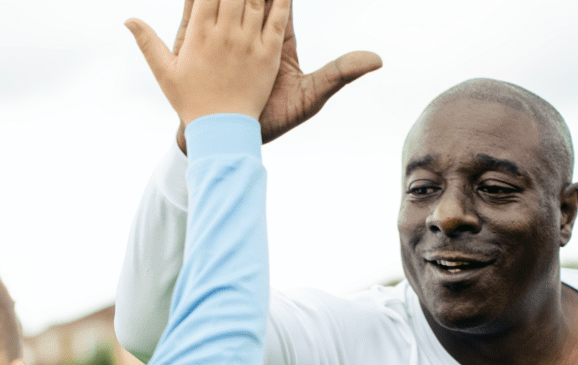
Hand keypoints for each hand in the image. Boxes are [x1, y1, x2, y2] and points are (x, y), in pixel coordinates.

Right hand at [126, 0, 291, 124]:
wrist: (220, 130)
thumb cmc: (190, 102)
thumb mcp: (164, 72)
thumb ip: (147, 42)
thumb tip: (128, 20)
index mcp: (199, 35)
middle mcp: (224, 34)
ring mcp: (248, 43)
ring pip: (256, 0)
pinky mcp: (268, 55)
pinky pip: (278, 20)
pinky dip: (282, 2)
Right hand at [170, 0, 382, 150]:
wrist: (233, 138)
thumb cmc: (275, 120)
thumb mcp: (310, 97)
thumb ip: (339, 74)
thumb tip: (378, 60)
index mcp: (281, 40)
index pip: (282, 3)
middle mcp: (255, 34)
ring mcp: (228, 38)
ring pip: (229, 2)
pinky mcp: (203, 44)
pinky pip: (202, 16)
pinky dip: (200, 1)